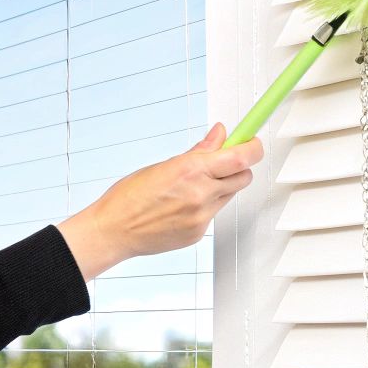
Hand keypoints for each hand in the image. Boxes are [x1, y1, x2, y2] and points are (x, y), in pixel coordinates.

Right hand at [55, 122, 262, 280]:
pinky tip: (181, 206)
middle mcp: (201, 193)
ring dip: (221, 186)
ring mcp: (202, 216)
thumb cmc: (129, 197)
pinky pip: (214, 213)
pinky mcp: (199, 232)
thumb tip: (219, 135)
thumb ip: (198, 151)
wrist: (114, 231)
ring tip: (193, 186)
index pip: (242, 156)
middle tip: (224, 161)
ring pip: (229, 195)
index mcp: (191, 170)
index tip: (253, 140)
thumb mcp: (163, 165)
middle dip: (238, 166)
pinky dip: (205, 206)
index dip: (253, 146)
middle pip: (243, 176)